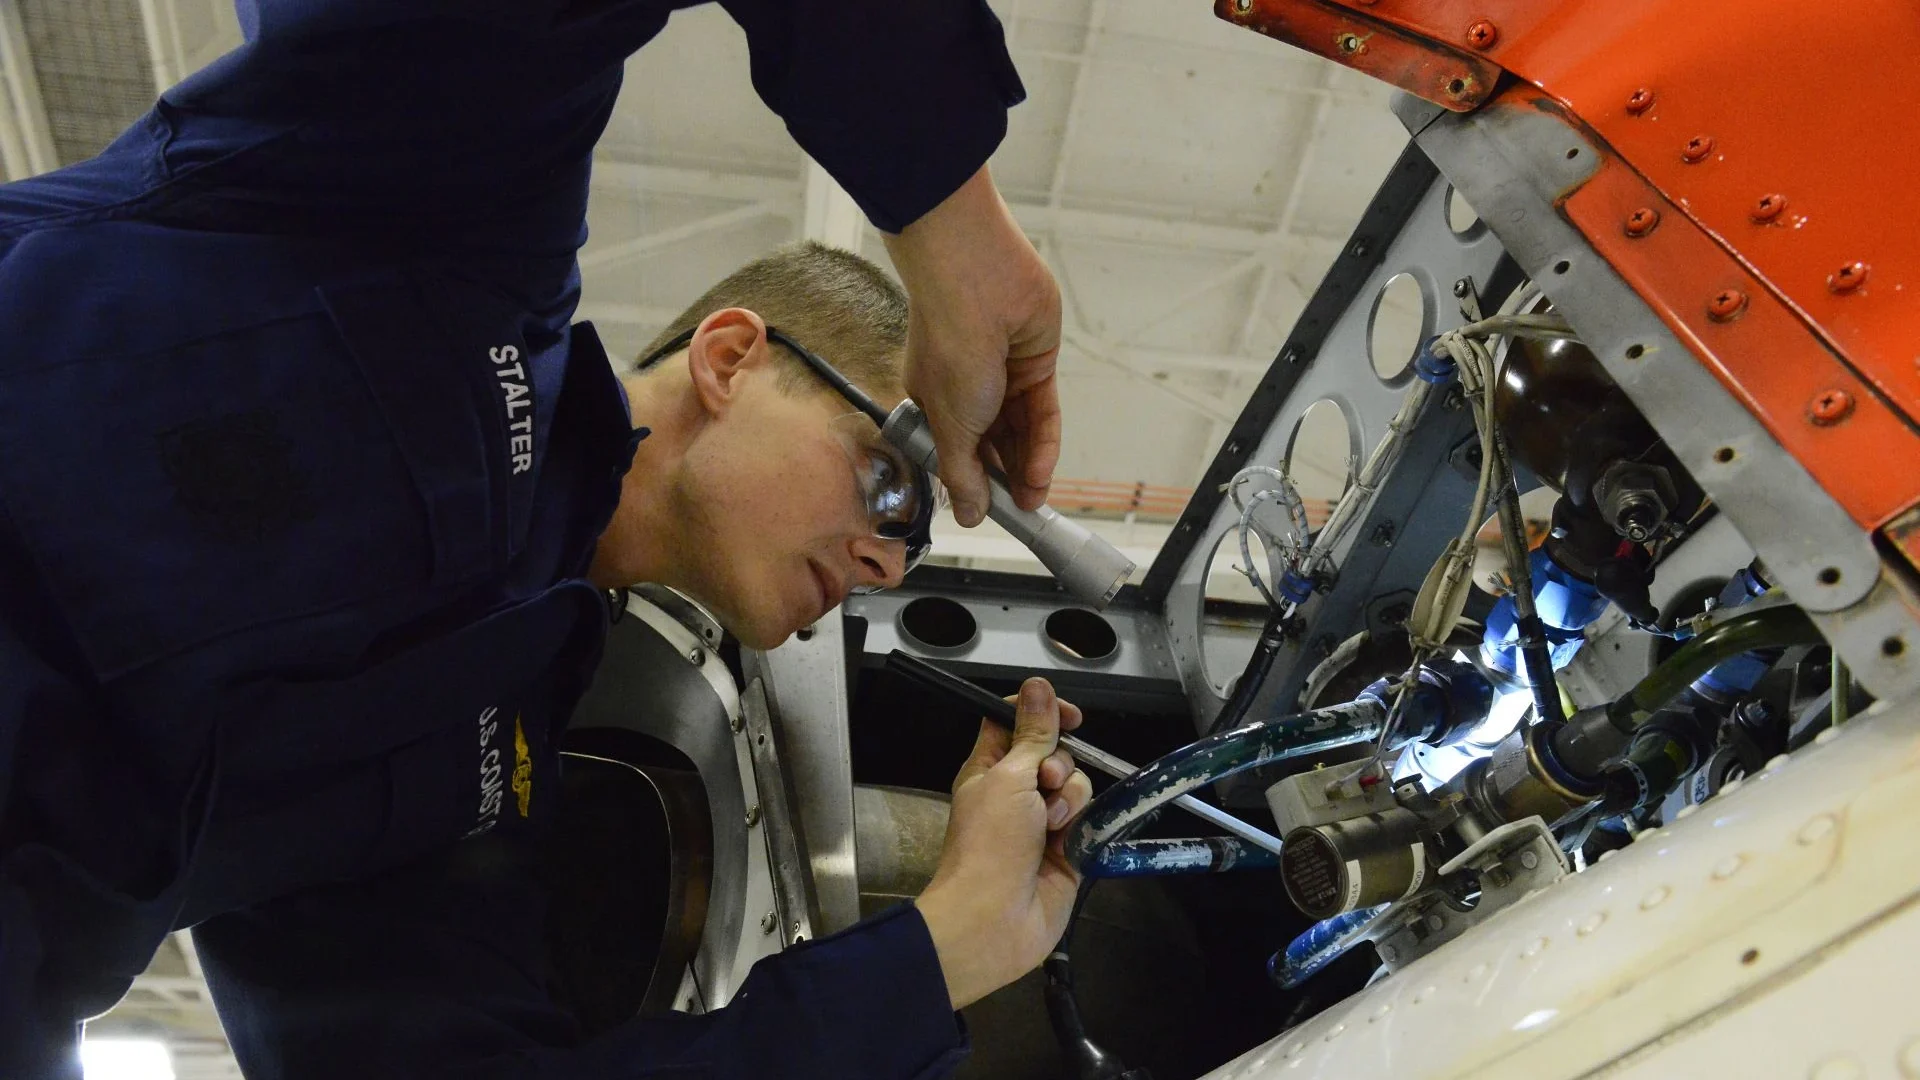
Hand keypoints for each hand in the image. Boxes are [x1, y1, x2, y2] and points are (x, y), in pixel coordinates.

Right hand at [881, 166, 1063, 526]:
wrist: (980, 282)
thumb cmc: (951, 344)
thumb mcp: (952, 424)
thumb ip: (962, 473)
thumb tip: (966, 515)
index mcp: (933, 401)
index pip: (956, 451)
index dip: (974, 483)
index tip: (990, 514)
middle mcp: (966, 389)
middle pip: (992, 444)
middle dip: (1006, 480)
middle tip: (1020, 514)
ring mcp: (1001, 375)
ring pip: (1019, 431)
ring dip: (1028, 467)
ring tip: (1034, 501)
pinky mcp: (1034, 363)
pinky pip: (1041, 412)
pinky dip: (1043, 442)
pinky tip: (1041, 472)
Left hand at [914, 679, 1093, 1010]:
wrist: (994, 917)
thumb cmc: (988, 845)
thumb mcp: (1008, 778)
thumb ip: (1032, 734)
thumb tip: (1037, 686)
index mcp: (990, 768)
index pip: (1017, 722)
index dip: (1043, 713)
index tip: (1069, 716)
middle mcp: (1017, 791)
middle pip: (1057, 753)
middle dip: (1059, 765)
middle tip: (1043, 785)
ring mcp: (1044, 821)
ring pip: (1077, 785)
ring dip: (1070, 799)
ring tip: (1052, 826)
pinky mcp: (1069, 848)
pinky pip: (1090, 819)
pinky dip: (1085, 825)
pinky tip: (1071, 841)